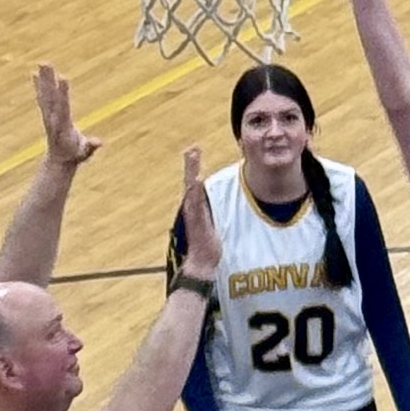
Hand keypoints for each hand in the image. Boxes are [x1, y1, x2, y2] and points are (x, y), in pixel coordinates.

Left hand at [33, 60, 98, 167]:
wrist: (59, 160)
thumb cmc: (75, 155)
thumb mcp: (84, 153)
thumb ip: (90, 147)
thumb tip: (98, 142)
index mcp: (62, 125)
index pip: (63, 105)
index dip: (63, 92)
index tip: (63, 77)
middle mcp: (52, 117)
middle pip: (51, 95)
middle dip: (49, 79)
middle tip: (46, 63)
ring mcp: (48, 115)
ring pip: (45, 93)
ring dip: (44, 77)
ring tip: (42, 62)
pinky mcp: (47, 113)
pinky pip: (42, 97)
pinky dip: (38, 85)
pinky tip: (34, 73)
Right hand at [178, 143, 221, 275]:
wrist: (202, 262)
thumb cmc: (207, 244)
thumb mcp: (211, 224)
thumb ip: (212, 214)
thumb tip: (220, 208)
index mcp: (195, 206)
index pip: (194, 182)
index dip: (193, 166)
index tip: (194, 150)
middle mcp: (191, 207)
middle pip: (190, 181)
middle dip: (190, 164)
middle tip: (191, 148)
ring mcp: (193, 213)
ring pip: (191, 189)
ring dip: (191, 172)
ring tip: (192, 156)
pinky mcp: (196, 220)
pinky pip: (195, 203)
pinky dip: (194, 191)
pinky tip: (196, 180)